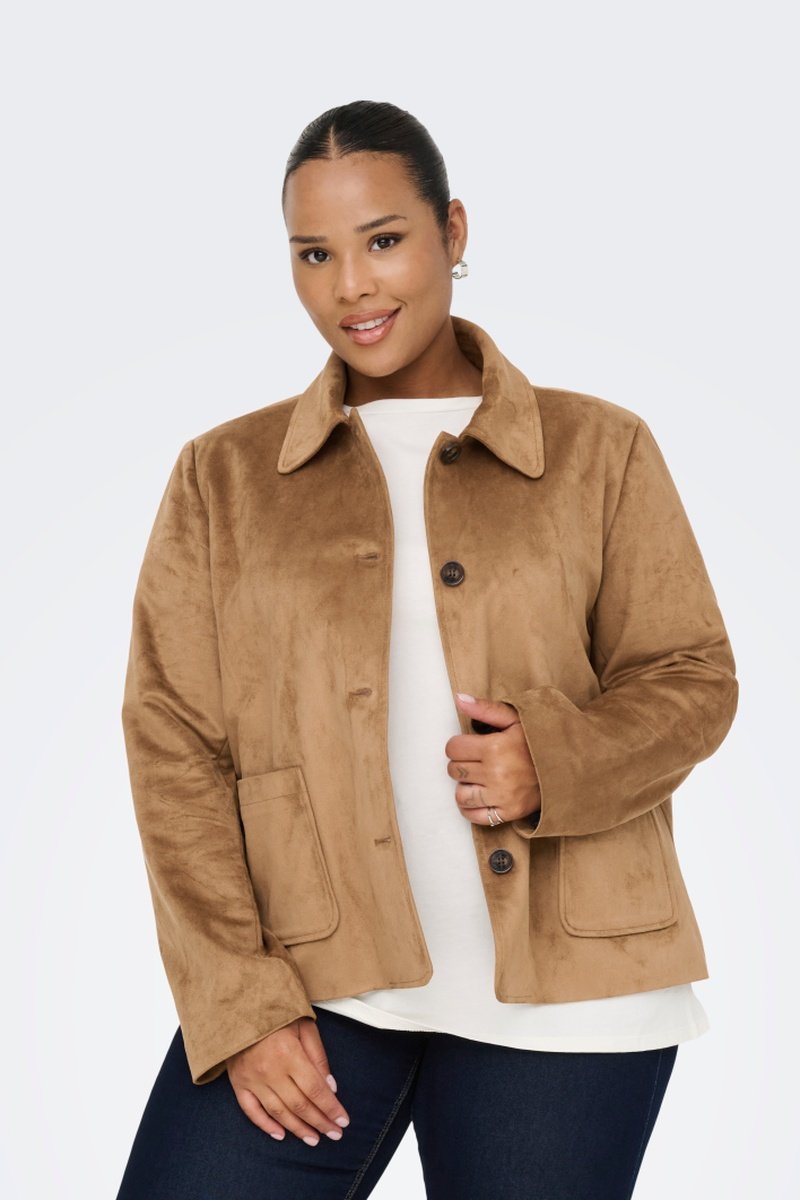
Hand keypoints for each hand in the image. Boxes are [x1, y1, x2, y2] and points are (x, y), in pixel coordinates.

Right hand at [225, 1016, 350, 1145]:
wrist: (239, 1004)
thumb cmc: (276, 1012)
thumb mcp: (304, 1025)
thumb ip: (318, 1056)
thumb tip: (331, 1087)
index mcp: (289, 1054)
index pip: (315, 1090)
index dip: (331, 1108)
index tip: (343, 1121)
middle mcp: (270, 1071)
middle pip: (300, 1105)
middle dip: (320, 1122)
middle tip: (334, 1134)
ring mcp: (252, 1079)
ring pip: (279, 1112)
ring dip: (298, 1129)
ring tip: (314, 1139)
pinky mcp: (238, 1083)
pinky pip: (252, 1111)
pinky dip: (266, 1125)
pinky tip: (281, 1134)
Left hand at [445, 693, 541, 826]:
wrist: (569, 765)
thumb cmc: (540, 739)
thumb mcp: (515, 718)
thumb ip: (485, 709)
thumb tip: (459, 699)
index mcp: (495, 747)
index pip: (453, 749)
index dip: (458, 745)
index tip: (469, 745)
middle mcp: (496, 774)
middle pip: (455, 770)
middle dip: (462, 763)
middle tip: (476, 760)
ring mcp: (503, 796)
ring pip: (461, 795)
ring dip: (465, 786)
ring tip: (478, 778)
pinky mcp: (509, 812)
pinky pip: (475, 816)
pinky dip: (471, 808)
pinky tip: (478, 796)